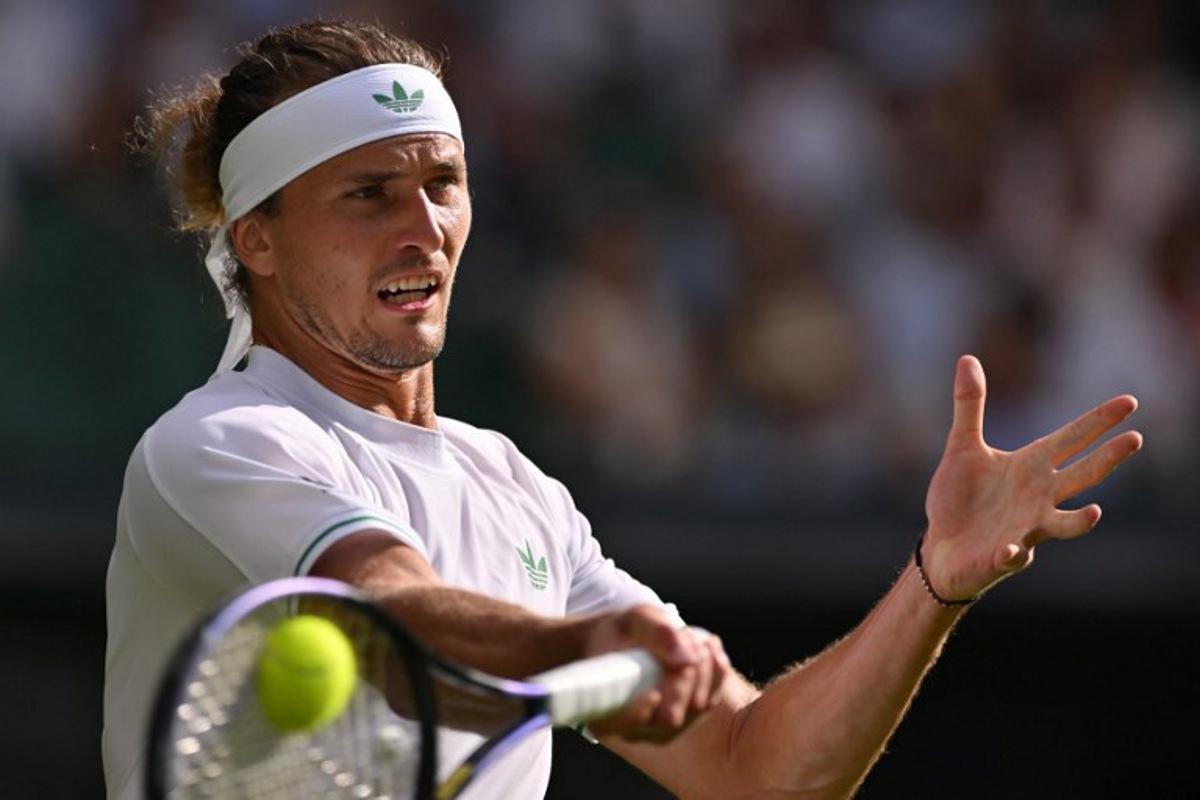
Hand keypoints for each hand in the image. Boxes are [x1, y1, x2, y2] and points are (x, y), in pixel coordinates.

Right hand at [581, 605, 731, 742]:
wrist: (625, 642)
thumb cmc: (622, 633)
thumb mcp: (632, 621)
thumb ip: (655, 632)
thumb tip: (686, 656)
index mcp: (609, 711)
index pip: (624, 724)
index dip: (639, 713)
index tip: (652, 693)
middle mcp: (638, 728)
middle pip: (670, 717)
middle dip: (684, 676)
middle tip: (684, 638)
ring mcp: (667, 726)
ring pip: (698, 706)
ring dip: (704, 668)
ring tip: (692, 636)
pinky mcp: (691, 716)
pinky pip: (714, 697)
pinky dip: (716, 669)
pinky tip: (707, 645)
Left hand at [922, 355, 1142, 601]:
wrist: (941, 547)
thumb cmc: (959, 499)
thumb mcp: (962, 447)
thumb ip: (969, 406)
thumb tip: (967, 358)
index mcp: (1030, 467)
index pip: (1071, 439)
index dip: (1098, 421)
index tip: (1129, 402)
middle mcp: (1037, 497)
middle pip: (1081, 477)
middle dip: (1106, 460)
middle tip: (1134, 439)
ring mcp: (1025, 528)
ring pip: (1062, 525)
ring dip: (1078, 522)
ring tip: (1095, 512)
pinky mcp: (1002, 556)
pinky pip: (1012, 556)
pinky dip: (1013, 553)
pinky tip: (1011, 549)